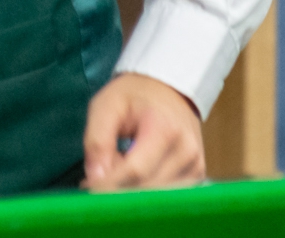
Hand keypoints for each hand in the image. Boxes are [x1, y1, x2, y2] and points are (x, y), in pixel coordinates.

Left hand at [83, 72, 205, 190]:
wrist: (168, 87)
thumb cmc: (134, 96)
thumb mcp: (106, 106)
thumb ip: (97, 140)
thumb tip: (95, 179)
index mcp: (164, 129)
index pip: (135, 171)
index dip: (109, 184)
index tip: (87, 186)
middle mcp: (186, 151)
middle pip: (146, 189)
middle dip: (117, 189)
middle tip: (97, 176)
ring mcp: (195, 165)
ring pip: (157, 198)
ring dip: (131, 192)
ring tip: (117, 168)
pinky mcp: (197, 175)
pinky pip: (167, 196)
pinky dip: (147, 192)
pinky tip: (134, 176)